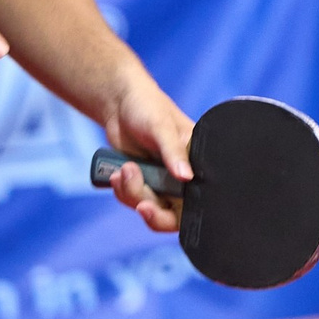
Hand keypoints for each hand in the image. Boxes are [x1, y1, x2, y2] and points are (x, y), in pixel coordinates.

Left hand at [101, 72, 194, 235]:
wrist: (118, 104)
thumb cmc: (148, 106)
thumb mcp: (162, 126)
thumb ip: (174, 151)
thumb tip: (187, 177)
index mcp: (198, 162)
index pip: (201, 199)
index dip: (183, 214)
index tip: (162, 209)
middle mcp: (183, 177)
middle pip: (173, 215)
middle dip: (154, 212)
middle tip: (142, 205)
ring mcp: (161, 182)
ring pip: (149, 208)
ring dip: (132, 193)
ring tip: (125, 169)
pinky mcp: (141, 183)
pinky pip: (132, 200)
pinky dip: (123, 190)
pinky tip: (118, 173)